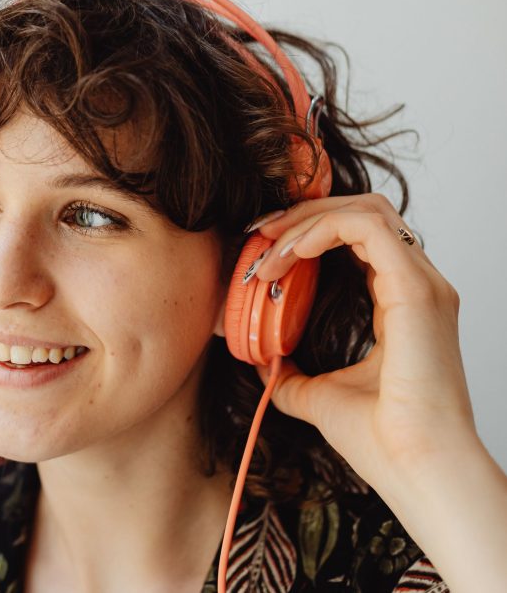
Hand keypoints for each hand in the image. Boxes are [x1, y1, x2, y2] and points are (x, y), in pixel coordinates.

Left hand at [250, 193, 480, 491]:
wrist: (414, 469)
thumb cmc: (383, 441)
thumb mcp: (319, 397)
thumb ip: (291, 377)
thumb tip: (261, 365)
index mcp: (402, 303)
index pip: (359, 239)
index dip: (308, 232)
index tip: (263, 251)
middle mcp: (418, 286)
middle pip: (362, 213)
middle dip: (303, 215)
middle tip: (257, 235)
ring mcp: (422, 284)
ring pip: (366, 211)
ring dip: (306, 220)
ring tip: (266, 248)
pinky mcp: (416, 290)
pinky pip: (366, 229)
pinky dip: (321, 229)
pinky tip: (289, 254)